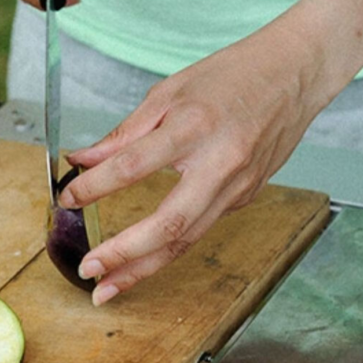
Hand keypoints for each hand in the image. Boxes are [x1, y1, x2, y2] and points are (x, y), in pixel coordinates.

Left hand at [59, 22, 338, 305]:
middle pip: (168, 223)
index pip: (133, 166)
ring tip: (108, 288)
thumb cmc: (233, 76)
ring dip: (143, 268)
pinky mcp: (245, 197)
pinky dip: (168, 250)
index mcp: (194, 127)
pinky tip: (142, 262)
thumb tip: (82, 160)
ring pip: (186, 239)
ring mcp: (238, 186)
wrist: (295, 74)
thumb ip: (124, 133)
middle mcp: (219, 163)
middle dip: (124, 254)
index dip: (94, 187)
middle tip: (89, 270)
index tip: (67, 199)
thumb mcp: (169, 92)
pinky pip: (200, 229)